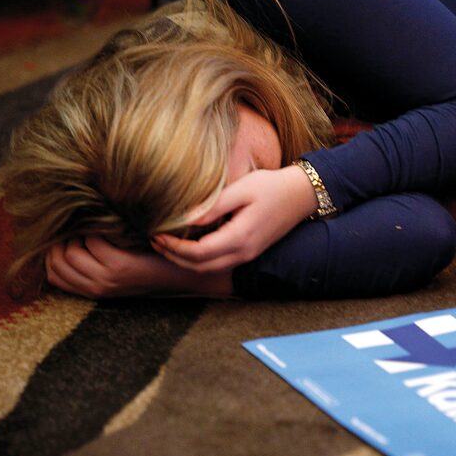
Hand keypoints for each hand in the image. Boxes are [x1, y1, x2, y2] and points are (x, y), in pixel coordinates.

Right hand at [45, 236, 232, 297]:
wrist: (182, 272)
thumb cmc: (148, 263)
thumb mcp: (116, 269)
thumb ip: (92, 261)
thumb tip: (68, 234)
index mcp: (92, 291)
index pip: (53, 275)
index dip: (54, 253)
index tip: (69, 237)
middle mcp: (96, 288)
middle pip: (57, 262)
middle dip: (64, 241)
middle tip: (82, 228)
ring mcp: (107, 279)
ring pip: (70, 251)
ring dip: (79, 233)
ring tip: (96, 226)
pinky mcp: (120, 266)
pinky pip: (93, 241)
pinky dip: (98, 229)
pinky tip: (111, 225)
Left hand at [152, 165, 316, 273]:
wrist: (301, 194)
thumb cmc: (271, 186)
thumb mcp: (241, 190)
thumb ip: (213, 207)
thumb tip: (184, 219)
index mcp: (240, 238)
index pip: (198, 253)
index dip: (174, 248)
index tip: (156, 234)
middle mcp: (244, 253)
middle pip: (200, 267)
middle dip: (174, 257)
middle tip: (154, 241)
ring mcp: (248, 255)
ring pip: (209, 268)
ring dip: (186, 261)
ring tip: (166, 245)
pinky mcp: (250, 251)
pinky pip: (219, 263)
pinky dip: (200, 260)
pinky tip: (190, 245)